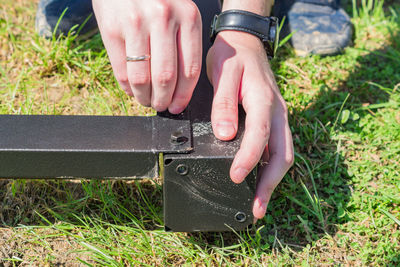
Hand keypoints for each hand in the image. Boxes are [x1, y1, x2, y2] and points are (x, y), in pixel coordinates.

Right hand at [92, 0, 201, 112]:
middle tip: (161, 106)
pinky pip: (121, 71)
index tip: (178, 106)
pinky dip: (127, 88)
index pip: (190, 68)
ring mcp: (135, 23)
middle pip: (166, 78)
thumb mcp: (180, 11)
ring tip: (146, 101)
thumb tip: (182, 87)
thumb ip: (184, 42)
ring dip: (144, 98)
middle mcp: (163, 18)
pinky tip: (132, 90)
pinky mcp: (111, 28)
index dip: (184, 95)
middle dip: (163, 100)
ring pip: (142, 78)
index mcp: (188, 16)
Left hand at [206, 31, 293, 219]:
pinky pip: (277, 148)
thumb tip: (225, 134)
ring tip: (258, 203)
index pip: (260, 135)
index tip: (235, 177)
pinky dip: (270, 169)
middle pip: (282, 154)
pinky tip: (259, 180)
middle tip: (256, 208)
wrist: (245, 43)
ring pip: (282, 154)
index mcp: (264, 100)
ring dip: (272, 180)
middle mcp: (277, 112)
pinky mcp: (272, 121)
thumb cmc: (233, 56)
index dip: (249, 158)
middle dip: (270, 184)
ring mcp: (277, 118)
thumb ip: (224, 104)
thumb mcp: (224, 73)